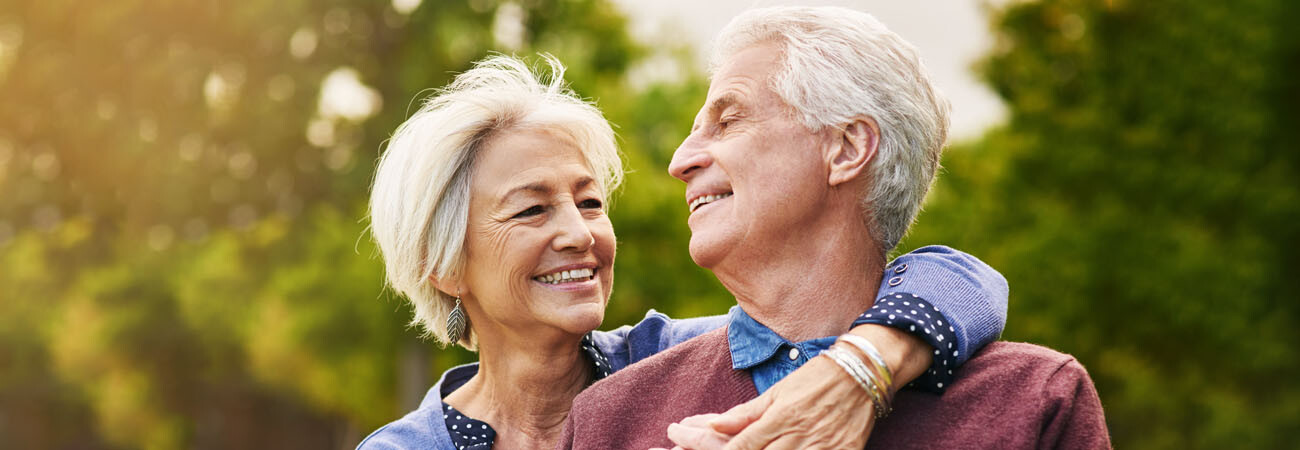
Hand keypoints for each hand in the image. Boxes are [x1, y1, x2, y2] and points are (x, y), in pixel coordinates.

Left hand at [666, 356, 875, 449]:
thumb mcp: (779, 392)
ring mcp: (820, 448)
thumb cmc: (816, 378)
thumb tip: (713, 425)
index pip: (740, 445)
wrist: (864, 371)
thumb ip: (747, 413)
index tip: (684, 445)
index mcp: (780, 417)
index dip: (710, 449)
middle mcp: (798, 436)